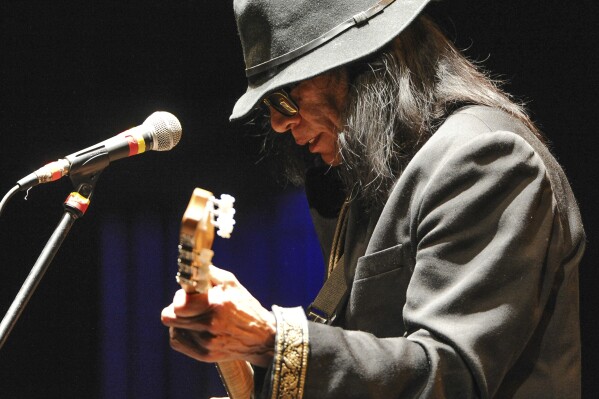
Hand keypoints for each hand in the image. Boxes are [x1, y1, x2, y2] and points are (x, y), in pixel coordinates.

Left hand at [161, 265, 275, 366]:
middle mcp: (210, 325)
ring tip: (196, 317)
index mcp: (216, 304)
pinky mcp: (204, 355)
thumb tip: (190, 266)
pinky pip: (177, 342)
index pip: (178, 304)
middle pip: (169, 317)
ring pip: (174, 328)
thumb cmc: (244, 305)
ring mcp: (206, 343)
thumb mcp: (231, 283)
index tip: (188, 295)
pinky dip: (181, 333)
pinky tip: (194, 328)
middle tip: (190, 305)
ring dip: (181, 321)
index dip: (179, 297)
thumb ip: (208, 272)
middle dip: (177, 307)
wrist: (261, 337)